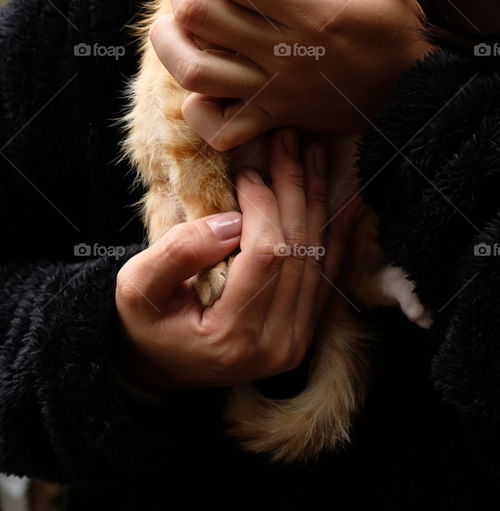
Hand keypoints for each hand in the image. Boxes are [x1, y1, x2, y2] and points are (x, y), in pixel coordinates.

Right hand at [113, 128, 364, 394]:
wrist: (160, 368)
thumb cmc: (144, 323)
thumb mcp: (137, 287)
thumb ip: (179, 253)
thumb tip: (233, 220)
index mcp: (232, 336)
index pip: (266, 254)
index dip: (264, 206)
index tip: (248, 173)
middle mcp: (275, 345)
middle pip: (298, 252)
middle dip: (295, 190)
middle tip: (289, 142)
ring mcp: (295, 343)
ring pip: (317, 259)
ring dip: (317, 203)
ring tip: (314, 156)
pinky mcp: (304, 334)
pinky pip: (328, 278)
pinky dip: (338, 237)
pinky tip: (351, 203)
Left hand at [149, 0, 435, 149]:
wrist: (419, 92)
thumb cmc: (395, 27)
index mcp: (311, 12)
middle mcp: (286, 54)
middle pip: (200, 15)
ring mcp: (276, 93)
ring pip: (195, 73)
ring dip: (170, 40)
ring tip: (173, 16)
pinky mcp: (275, 120)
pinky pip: (220, 129)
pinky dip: (199, 110)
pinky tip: (202, 85)